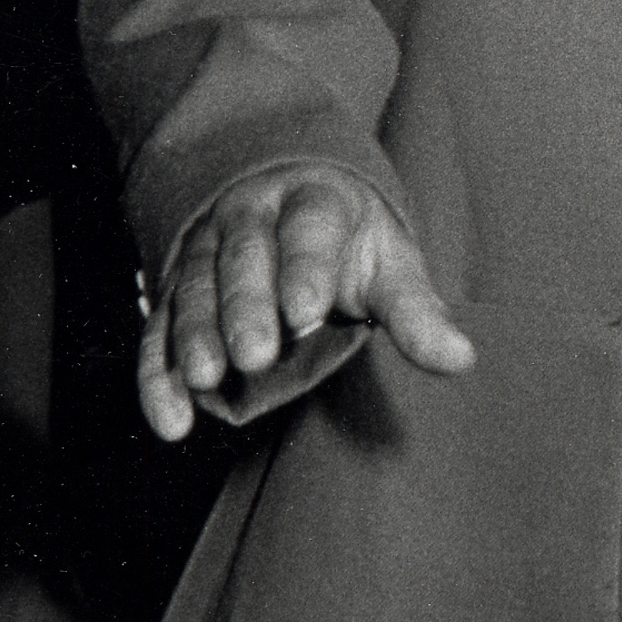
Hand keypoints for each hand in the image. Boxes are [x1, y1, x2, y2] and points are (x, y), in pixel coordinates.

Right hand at [139, 164, 475, 441]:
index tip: (308, 310)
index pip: (310, 229)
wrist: (290, 201)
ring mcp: (207, 249)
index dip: (307, 268)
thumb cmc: (351, 243)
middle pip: (244, 257)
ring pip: (195, 288)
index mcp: (315, 201)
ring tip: (208, 379)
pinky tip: (171, 419)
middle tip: (255, 354)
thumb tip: (462, 359)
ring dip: (196, 334)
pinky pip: (159, 328)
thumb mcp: (390, 264)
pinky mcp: (175, 289)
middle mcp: (253, 217)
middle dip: (246, 305)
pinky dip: (158, 373)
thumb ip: (417, 312)